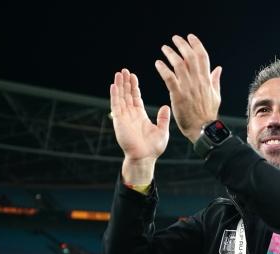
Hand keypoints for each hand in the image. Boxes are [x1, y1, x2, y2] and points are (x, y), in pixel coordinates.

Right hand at [109, 69, 170, 183]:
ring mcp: (124, 117)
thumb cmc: (154, 148)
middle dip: (126, 83)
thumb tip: (165, 106)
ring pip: (121, 97)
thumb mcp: (162, 130)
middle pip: (127, 95)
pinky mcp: (119, 121)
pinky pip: (116, 105)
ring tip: (119, 73)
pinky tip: (114, 86)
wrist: (145, 157)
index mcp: (140, 116)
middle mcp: (131, 115)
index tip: (133, 76)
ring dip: (120, 85)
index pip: (136, 98)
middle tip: (124, 70)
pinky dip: (115, 95)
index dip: (134, 87)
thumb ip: (163, 118)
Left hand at [155, 34, 221, 142]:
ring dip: (171, 54)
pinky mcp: (178, 96)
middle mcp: (198, 81)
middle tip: (175, 39)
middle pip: (190, 57)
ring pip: (179, 65)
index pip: (203, 56)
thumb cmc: (208, 114)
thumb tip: (218, 68)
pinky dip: (163, 69)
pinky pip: (169, 78)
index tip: (190, 37)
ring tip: (165, 48)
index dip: (196, 44)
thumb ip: (215, 80)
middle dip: (182, 45)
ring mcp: (188, 88)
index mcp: (207, 80)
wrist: (203, 129)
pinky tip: (158, 63)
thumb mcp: (216, 95)